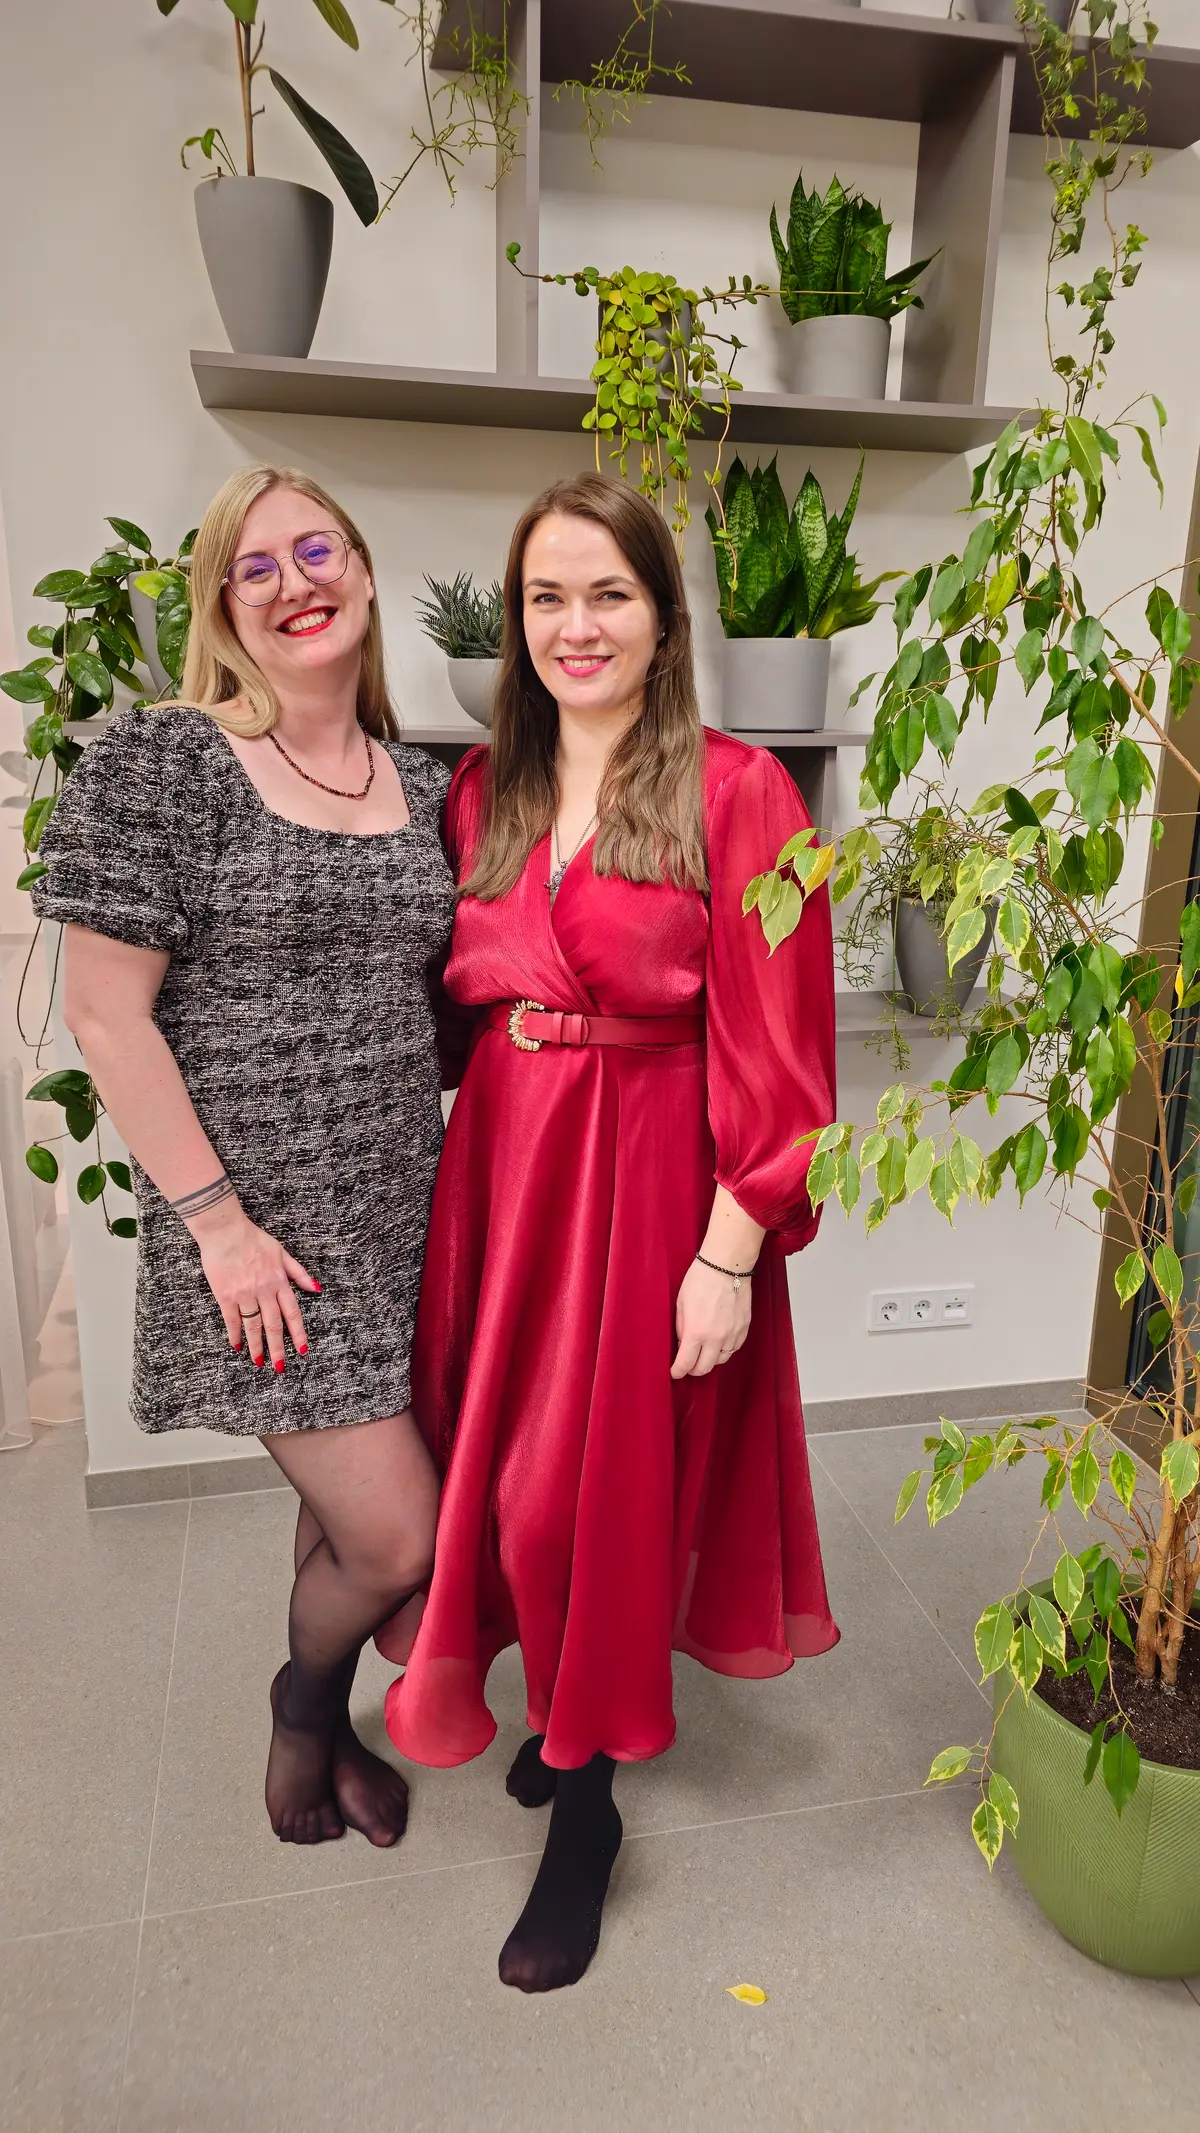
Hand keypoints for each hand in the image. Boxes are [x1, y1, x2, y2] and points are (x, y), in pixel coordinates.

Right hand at [186, 1199, 319, 1371]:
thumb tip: (316, 1289)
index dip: (299, 1333)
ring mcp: (244, 1294)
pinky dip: (235, 1334)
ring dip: (257, 1346)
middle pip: (274, 1325)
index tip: (303, 1349)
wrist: (225, 1231)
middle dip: (278, 1348)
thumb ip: (299, 1273)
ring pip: (253, 1326)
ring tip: (259, 1361)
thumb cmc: (253, 1239)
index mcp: (279, 1281)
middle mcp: (264, 1291)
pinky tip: (236, 1345)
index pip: (293, 1313)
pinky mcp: (225, 1295)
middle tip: (280, 1367)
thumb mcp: (282, 1252)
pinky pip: (232, 1320)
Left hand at [670, 1257, 751, 1379]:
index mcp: (696, 1332)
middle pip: (705, 1368)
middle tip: (688, 1365)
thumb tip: (683, 1344)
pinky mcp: (744, 1328)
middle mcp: (716, 1338)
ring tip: (704, 1352)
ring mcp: (733, 1334)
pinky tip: (719, 1343)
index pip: (686, 1363)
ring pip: (722, 1360)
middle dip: (693, 1370)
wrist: (726, 1266)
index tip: (675, 1372)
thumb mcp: (681, 1304)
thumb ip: (682, 1328)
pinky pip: (734, 1348)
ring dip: (710, 1360)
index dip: (678, 1371)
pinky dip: (725, 1350)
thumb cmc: (700, 1280)